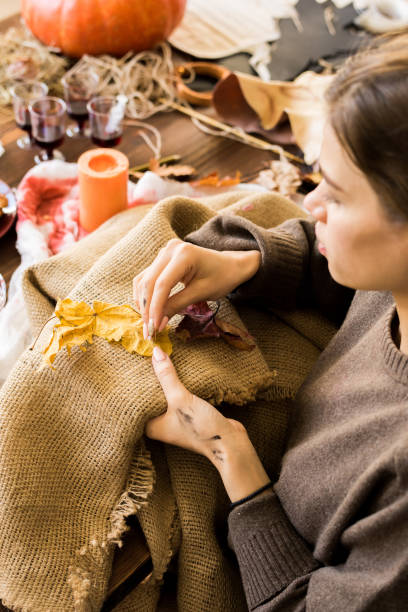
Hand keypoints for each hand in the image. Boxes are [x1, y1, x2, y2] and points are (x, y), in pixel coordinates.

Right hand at [133, 238, 260, 335]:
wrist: (230, 265)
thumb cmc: (221, 277)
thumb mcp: (201, 293)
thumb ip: (177, 305)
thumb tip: (157, 324)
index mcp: (184, 254)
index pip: (162, 284)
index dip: (155, 308)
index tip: (153, 328)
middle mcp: (170, 250)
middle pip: (149, 282)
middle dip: (147, 309)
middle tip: (148, 331)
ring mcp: (164, 253)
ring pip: (144, 280)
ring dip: (143, 303)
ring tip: (147, 324)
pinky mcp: (161, 260)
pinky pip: (146, 278)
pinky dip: (145, 295)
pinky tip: (148, 311)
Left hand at [148, 346, 269, 501]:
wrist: (229, 443)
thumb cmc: (200, 426)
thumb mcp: (180, 398)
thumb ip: (167, 376)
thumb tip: (156, 351)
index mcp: (150, 426)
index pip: (137, 400)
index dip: (135, 382)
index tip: (133, 361)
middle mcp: (160, 424)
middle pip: (152, 396)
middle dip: (151, 379)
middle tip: (146, 355)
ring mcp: (175, 420)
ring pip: (166, 395)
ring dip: (166, 381)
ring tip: (161, 359)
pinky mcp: (188, 415)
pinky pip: (179, 397)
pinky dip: (179, 386)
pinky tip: (179, 371)